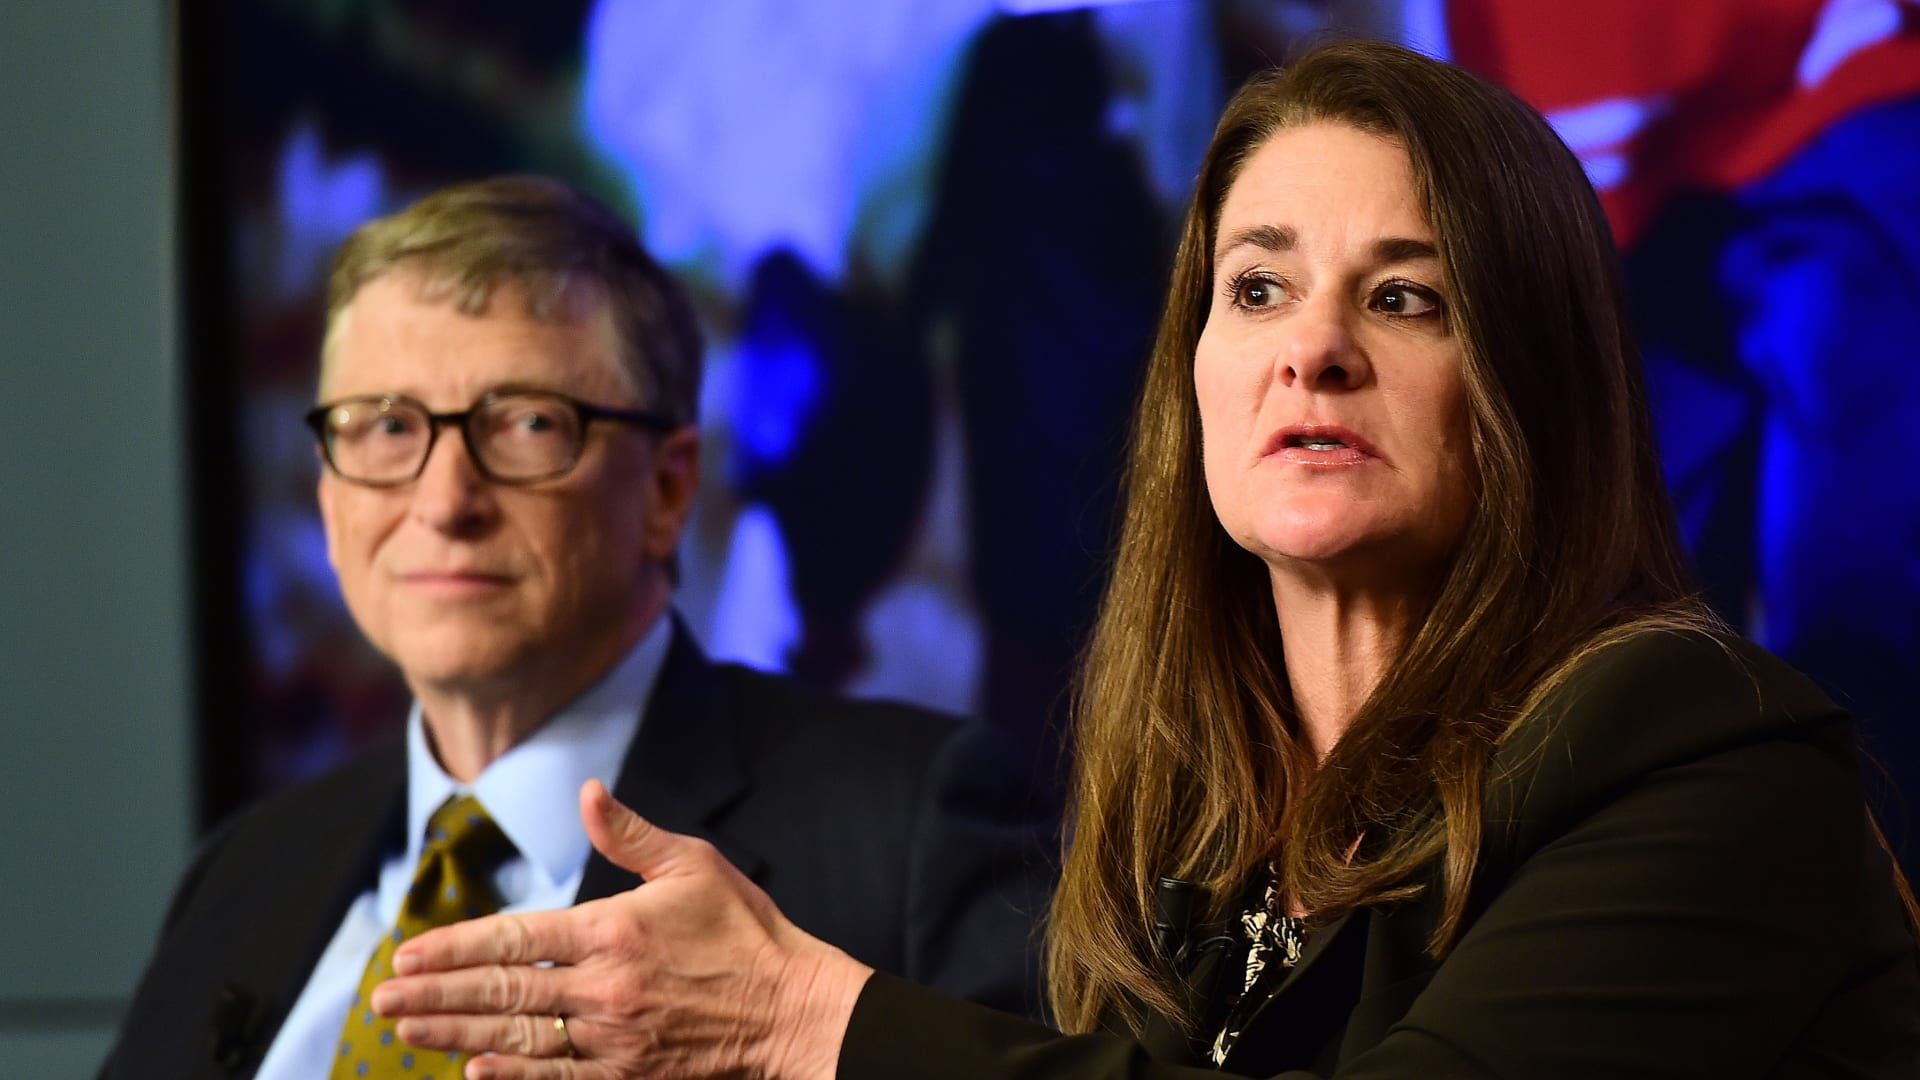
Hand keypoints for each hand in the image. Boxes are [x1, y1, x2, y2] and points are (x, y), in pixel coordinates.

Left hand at [370, 779, 873, 1078]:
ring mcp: (614, 1039)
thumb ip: (632, 835)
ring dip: (454, 1035)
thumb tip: (587, 794)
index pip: (513, 938)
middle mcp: (604, 988)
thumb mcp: (695, 865)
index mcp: (613, 931)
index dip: (454, 947)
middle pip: (500, 992)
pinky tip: (473, 1072)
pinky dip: (511, 1075)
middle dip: (433, 994)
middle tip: (382, 997)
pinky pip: (557, 1079)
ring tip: (406, 1030)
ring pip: (516, 1038)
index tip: (408, 951)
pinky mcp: (630, 1076)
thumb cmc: (748, 931)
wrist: (795, 1011)